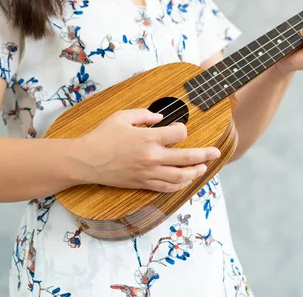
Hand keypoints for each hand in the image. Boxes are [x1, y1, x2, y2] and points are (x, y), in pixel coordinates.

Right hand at [77, 109, 219, 191]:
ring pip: (180, 176)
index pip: (179, 134)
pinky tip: (185, 180)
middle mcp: (152, 157)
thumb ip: (144, 114)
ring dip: (195, 172)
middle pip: (187, 158)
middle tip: (216, 152)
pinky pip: (167, 188)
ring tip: (203, 167)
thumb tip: (160, 118)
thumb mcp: (122, 117)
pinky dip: (179, 185)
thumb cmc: (102, 136)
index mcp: (148, 138)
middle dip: (205, 154)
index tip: (179, 129)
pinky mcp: (143, 184)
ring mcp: (148, 173)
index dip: (182, 130)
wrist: (86, 161)